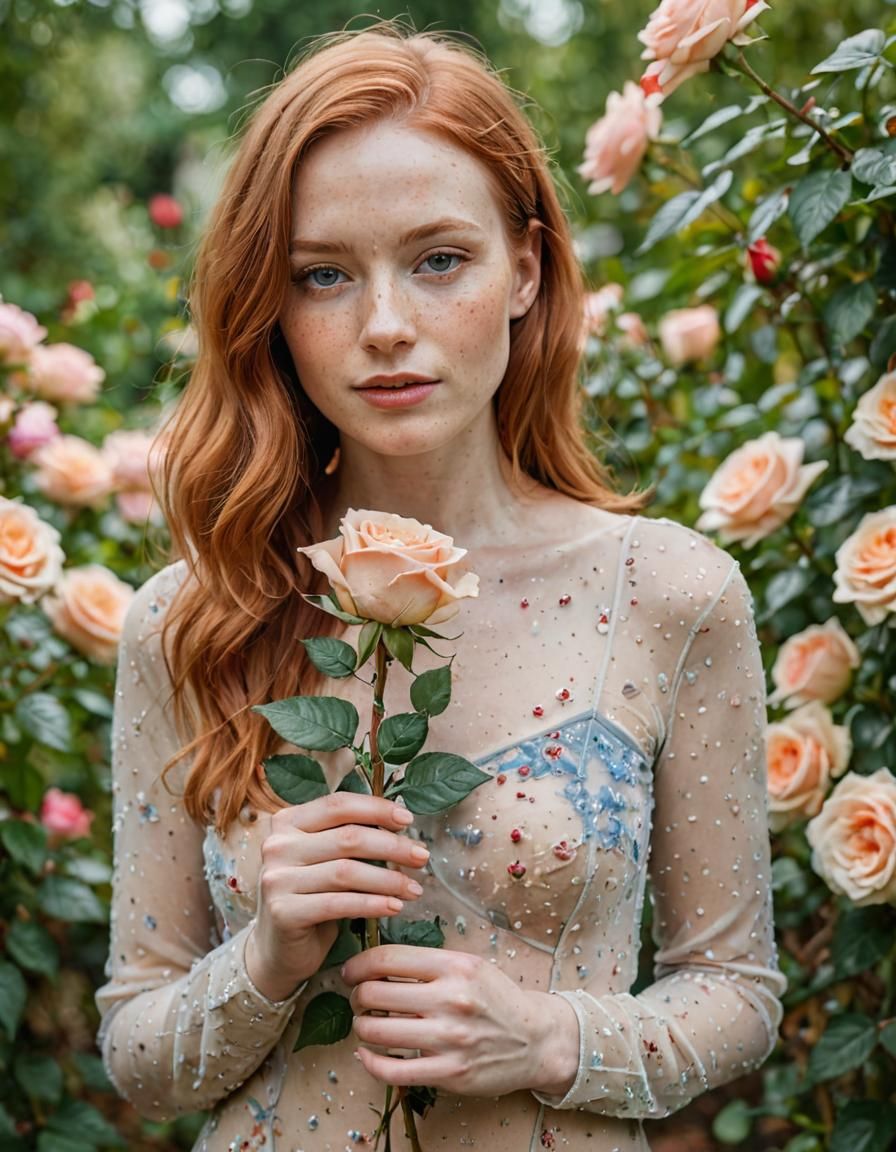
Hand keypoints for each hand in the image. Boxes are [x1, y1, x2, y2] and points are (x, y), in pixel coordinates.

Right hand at [245, 794, 429, 1001]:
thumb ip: (347, 838)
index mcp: (287, 822)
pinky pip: (339, 904)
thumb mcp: (324, 860)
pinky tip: (394, 907)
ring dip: (388, 880)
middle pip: (348, 837)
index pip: (338, 804)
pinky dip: (373, 904)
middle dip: (393, 846)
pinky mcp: (283, 911)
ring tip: (414, 889)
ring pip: (347, 872)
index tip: (408, 820)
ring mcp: (276, 879)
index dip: (376, 809)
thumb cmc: (311, 898)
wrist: (278, 950)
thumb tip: (397, 823)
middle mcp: (277, 846)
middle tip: (421, 857)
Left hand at [341, 945, 579, 1097]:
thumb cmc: (496, 999)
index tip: (351, 972)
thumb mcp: (470, 965)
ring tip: (365, 1024)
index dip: (359, 965)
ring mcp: (450, 1039)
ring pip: (378, 1032)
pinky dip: (370, 1062)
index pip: (387, 959)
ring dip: (361, 1027)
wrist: (534, 1040)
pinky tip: (366, 1054)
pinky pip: (393, 1071)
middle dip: (357, 996)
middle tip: (358, 999)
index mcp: (455, 966)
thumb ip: (428, 963)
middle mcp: (451, 1000)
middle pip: (375, 994)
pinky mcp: (449, 1073)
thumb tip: (376, 962)